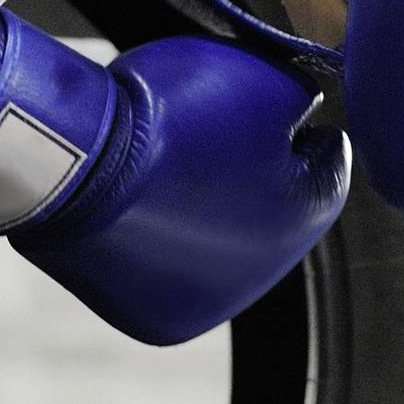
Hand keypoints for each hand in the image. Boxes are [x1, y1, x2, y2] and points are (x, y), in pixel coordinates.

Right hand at [0, 9, 347, 346]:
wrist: (75, 167)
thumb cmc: (169, 115)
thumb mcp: (258, 81)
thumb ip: (302, 102)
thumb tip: (311, 120)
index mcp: (305, 217)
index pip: (328, 168)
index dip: (302, 130)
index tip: (274, 107)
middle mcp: (269, 275)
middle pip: (277, 218)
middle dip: (258, 179)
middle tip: (212, 139)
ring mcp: (213, 305)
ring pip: (226, 251)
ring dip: (214, 218)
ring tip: (171, 177)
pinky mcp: (161, 322)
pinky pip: (179, 278)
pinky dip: (169, 250)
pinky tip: (146, 216)